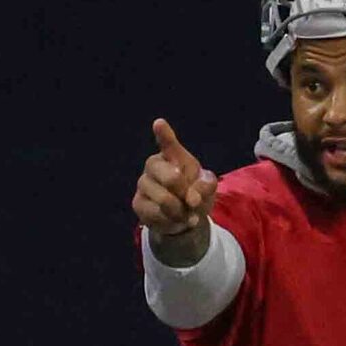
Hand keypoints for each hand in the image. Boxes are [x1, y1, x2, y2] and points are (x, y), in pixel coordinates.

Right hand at [133, 117, 217, 258]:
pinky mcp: (137, 202)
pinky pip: (156, 215)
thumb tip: (192, 199)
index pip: (168, 143)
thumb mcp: (207, 188)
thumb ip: (206, 187)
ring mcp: (143, 183)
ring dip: (181, 212)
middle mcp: (154, 165)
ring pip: (164, 200)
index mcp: (173, 155)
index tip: (159, 124)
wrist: (183, 217)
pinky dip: (171, 221)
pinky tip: (174, 220)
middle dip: (186, 194)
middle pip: (170, 178)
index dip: (164, 134)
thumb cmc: (195, 193)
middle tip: (194, 202)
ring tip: (186, 214)